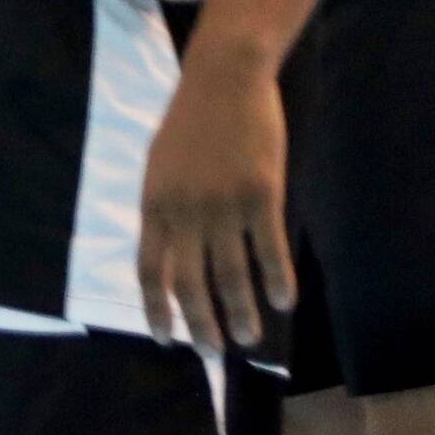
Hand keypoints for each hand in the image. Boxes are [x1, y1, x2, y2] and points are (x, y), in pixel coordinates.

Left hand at [140, 47, 293, 349]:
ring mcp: (223, 205)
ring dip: (240, 313)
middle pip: (190, 283)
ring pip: (232, 274)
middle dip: (200, 324)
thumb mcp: (158, 168)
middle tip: (212, 354)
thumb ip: (161, 211)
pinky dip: (276, 280)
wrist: (223, 80)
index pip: (150, 272)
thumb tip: (166, 255)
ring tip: (249, 339)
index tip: (164, 340)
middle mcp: (185, 212)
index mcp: (153, 206)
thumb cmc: (189, 125)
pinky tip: (284, 302)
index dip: (156, 310)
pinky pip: (269, 249)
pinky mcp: (262, 194)